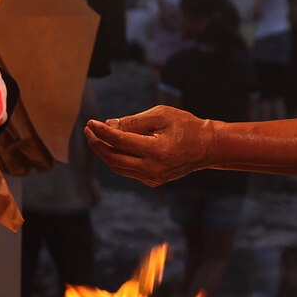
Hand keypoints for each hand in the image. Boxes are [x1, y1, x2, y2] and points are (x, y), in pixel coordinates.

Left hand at [84, 106, 211, 186]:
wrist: (207, 146)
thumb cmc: (185, 126)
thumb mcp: (160, 115)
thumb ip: (133, 121)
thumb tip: (108, 125)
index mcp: (156, 150)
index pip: (120, 141)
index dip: (102, 132)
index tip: (91, 123)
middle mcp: (153, 168)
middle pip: (114, 158)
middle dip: (98, 144)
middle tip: (89, 131)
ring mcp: (153, 177)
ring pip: (119, 167)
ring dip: (105, 153)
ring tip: (96, 138)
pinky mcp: (154, 181)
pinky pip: (129, 171)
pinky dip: (118, 160)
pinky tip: (113, 147)